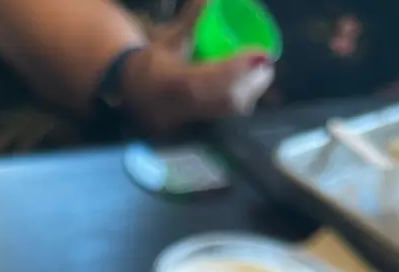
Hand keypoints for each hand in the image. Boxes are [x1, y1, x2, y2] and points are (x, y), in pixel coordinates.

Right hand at [121, 0, 273, 133]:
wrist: (132, 92)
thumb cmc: (152, 61)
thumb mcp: (171, 38)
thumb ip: (192, 18)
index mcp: (171, 83)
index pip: (209, 80)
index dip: (237, 68)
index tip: (260, 53)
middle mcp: (181, 105)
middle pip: (225, 99)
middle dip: (252, 81)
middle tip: (265, 62)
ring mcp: (189, 119)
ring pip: (227, 110)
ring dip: (250, 91)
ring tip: (261, 71)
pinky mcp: (196, 125)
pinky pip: (225, 114)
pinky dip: (242, 99)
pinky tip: (249, 86)